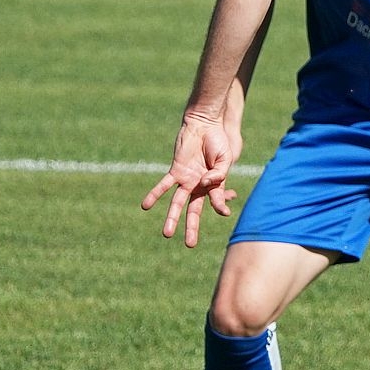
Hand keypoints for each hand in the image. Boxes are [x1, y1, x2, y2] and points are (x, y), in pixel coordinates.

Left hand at [141, 110, 238, 246]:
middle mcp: (199, 186)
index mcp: (215, 185)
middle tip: (189, 245)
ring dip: (172, 217)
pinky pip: (163, 185)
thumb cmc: (217, 141)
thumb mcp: (225, 158)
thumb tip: (206, 185)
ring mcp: (186, 180)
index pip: (217, 201)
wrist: (204, 125)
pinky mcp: (176, 171)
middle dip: (191, 228)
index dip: (220, 206)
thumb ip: (219, 173)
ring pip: (177, 203)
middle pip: (194, 211)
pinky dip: (154, 195)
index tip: (224, 211)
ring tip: (167, 233)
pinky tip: (145, 206)